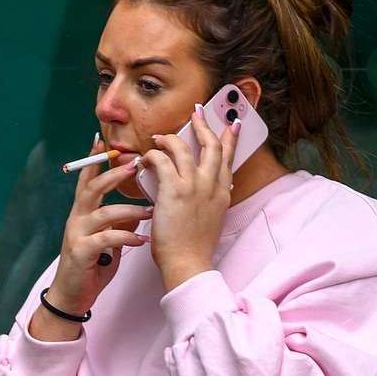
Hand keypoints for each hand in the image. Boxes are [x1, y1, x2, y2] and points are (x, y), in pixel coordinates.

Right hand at [30, 136, 151, 339]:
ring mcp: (77, 235)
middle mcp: (77, 219)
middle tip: (135, 163)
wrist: (72, 297)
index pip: (87, 179)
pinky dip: (127, 237)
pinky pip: (106, 239)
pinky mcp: (81, 253)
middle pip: (92, 188)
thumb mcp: (107, 240)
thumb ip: (118, 223)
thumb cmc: (91, 266)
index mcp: (83, 212)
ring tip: (151, 210)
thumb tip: (138, 209)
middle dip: (113, 174)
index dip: (93, 159)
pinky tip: (143, 240)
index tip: (103, 139)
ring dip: (129, 209)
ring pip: (102, 213)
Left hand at [140, 108, 238, 290]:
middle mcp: (211, 186)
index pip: (228, 158)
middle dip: (204, 124)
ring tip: (159, 138)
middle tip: (197, 112)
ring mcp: (194, 186)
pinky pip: (161, 160)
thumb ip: (209, 201)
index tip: (232, 124)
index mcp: (221, 194)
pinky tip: (144, 160)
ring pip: (183, 147)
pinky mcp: (174, 190)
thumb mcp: (211, 220)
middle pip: (211, 145)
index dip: (231, 139)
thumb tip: (202, 189)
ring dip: (169, 138)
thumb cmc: (194, 248)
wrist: (188, 263)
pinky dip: (151, 156)